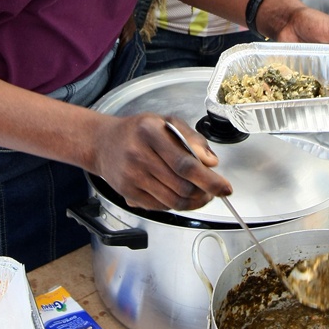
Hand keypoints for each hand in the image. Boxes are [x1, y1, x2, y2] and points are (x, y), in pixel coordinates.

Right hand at [93, 112, 231, 210]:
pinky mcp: (128, 193)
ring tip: (201, 194)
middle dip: (204, 193)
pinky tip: (179, 194)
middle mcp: (138, 155)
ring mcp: (132, 176)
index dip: (208, 179)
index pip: (185, 163)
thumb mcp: (166, 122)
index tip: (224, 187)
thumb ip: (192, 139)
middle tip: (214, 190)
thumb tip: (211, 161)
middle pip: (181, 186)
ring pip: (173, 200)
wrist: (103, 143)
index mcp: (150, 132)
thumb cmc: (139, 131)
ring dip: (193, 202)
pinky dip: (176, 204)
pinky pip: (160, 206)